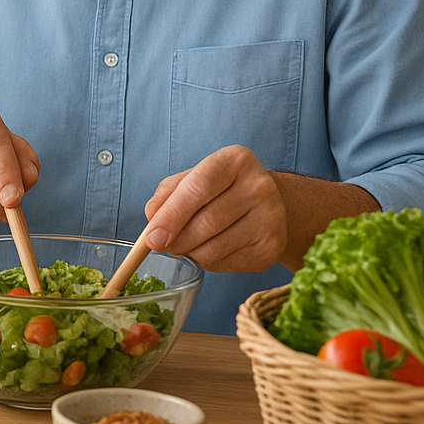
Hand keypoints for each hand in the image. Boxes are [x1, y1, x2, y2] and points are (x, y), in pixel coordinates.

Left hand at [142, 145, 287, 271]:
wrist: (266, 204)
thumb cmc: (220, 190)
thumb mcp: (192, 179)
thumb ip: (167, 194)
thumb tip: (152, 219)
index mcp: (236, 160)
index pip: (199, 187)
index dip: (172, 214)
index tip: (152, 236)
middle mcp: (259, 186)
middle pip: (207, 221)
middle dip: (176, 239)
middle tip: (160, 245)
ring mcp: (270, 218)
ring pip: (215, 247)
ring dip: (189, 252)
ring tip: (184, 246)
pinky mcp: (271, 247)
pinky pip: (227, 262)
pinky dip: (208, 261)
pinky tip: (208, 249)